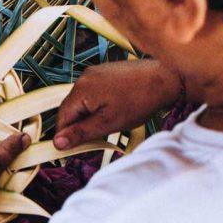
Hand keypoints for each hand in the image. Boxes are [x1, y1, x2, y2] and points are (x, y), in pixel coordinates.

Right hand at [54, 60, 183, 149]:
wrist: (164, 79)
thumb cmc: (138, 101)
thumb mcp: (107, 124)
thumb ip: (80, 133)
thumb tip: (57, 143)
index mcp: (81, 90)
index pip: (62, 118)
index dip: (66, 136)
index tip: (73, 150)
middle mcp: (84, 78)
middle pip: (71, 109)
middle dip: (79, 126)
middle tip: (94, 140)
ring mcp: (95, 73)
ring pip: (83, 102)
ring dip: (89, 117)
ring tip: (107, 125)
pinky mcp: (105, 73)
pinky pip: (93, 93)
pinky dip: (97, 106)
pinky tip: (112, 112)